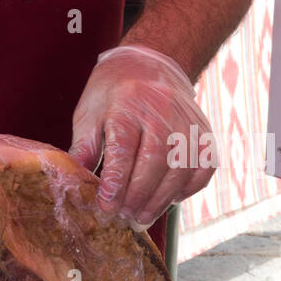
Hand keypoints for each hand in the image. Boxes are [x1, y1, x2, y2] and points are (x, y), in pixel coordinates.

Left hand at [69, 44, 216, 228]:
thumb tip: (75, 182)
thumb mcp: (89, 112)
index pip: (124, 148)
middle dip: (138, 195)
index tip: (107, 205)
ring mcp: (188, 122)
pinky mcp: (204, 133)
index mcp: (128, 103)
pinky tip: (169, 199)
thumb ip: (84, 148)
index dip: (116, 181)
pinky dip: (187, 189)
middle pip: (155, 161)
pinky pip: (203, 168)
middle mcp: (162, 110)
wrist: (151, 64)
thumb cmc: (113, 93)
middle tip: (124, 216)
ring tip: (142, 216)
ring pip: (180, 169)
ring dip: (161, 199)